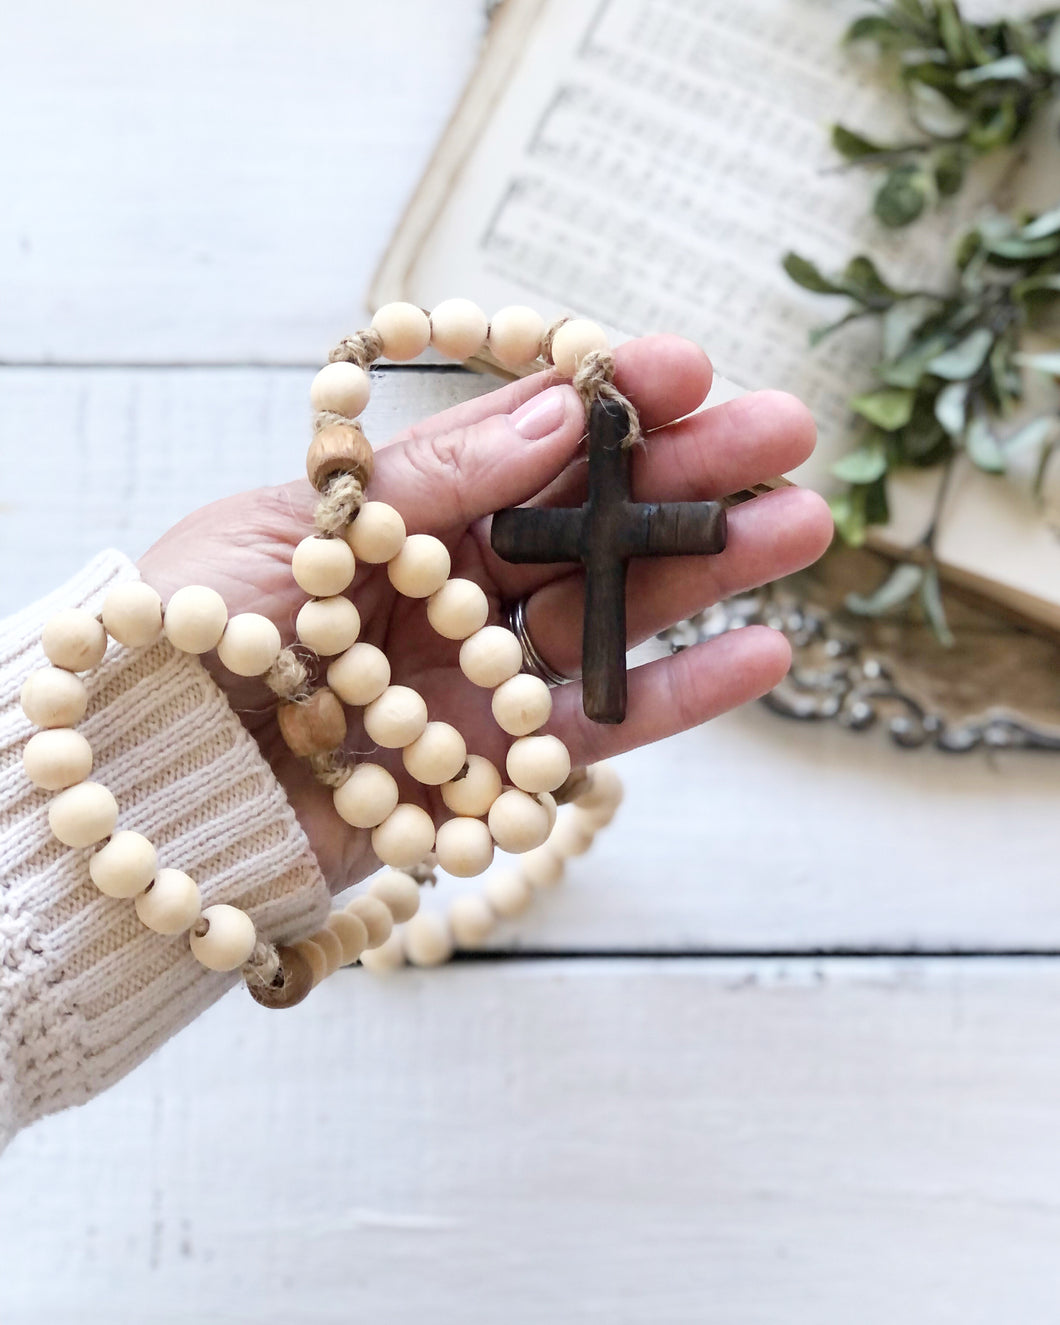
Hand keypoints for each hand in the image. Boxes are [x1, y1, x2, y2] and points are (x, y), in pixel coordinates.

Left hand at [139, 335, 832, 891]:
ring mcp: (475, 677)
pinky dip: (679, 694)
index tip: (684, 370)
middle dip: (687, 477)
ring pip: (612, 616)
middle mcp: (446, 588)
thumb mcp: (297, 526)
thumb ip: (433, 479)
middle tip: (786, 433)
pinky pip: (598, 727)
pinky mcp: (490, 768)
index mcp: (395, 513)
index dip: (605, 405)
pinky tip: (764, 651)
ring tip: (802, 524)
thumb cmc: (191, 634)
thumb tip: (558, 411)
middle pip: (586, 526)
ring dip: (709, 573)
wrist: (151, 785)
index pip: (521, 445)